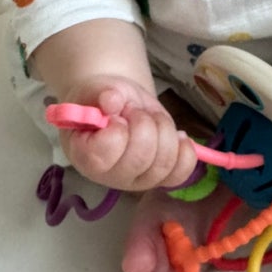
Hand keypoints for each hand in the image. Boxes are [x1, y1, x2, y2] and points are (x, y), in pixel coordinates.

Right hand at [56, 76, 196, 191]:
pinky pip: (182, 171)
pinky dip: (185, 149)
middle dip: (144, 124)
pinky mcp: (162, 178)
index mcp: (86, 157)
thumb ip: (101, 94)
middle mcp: (112, 176)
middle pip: (140, 158)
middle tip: (134, 112)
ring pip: (165, 162)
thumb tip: (112, 101)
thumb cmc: (101, 101)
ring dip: (164, 129)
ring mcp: (139, 181)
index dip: (117, 129)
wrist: (119, 106)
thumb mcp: (96, 90)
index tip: (115, 116)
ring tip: (151, 118)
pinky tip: (177, 135)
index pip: (104, 153)